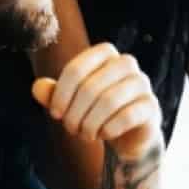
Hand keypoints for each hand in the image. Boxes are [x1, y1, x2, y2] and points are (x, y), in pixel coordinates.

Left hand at [32, 43, 161, 162]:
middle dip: (75, 113)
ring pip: (108, 101)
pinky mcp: (151, 106)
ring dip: (90, 124)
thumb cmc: (95, 111)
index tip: (55, 114)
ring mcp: (142, 83)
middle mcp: (126, 63)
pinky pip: (126, 116)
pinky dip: (108, 130)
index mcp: (105, 53)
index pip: (76, 69)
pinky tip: (104, 135)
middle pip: (90, 87)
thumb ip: (52, 94)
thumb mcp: (69, 102)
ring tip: (85, 135)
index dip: (60, 94)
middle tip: (71, 129)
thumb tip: (36, 88)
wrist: (127, 134)